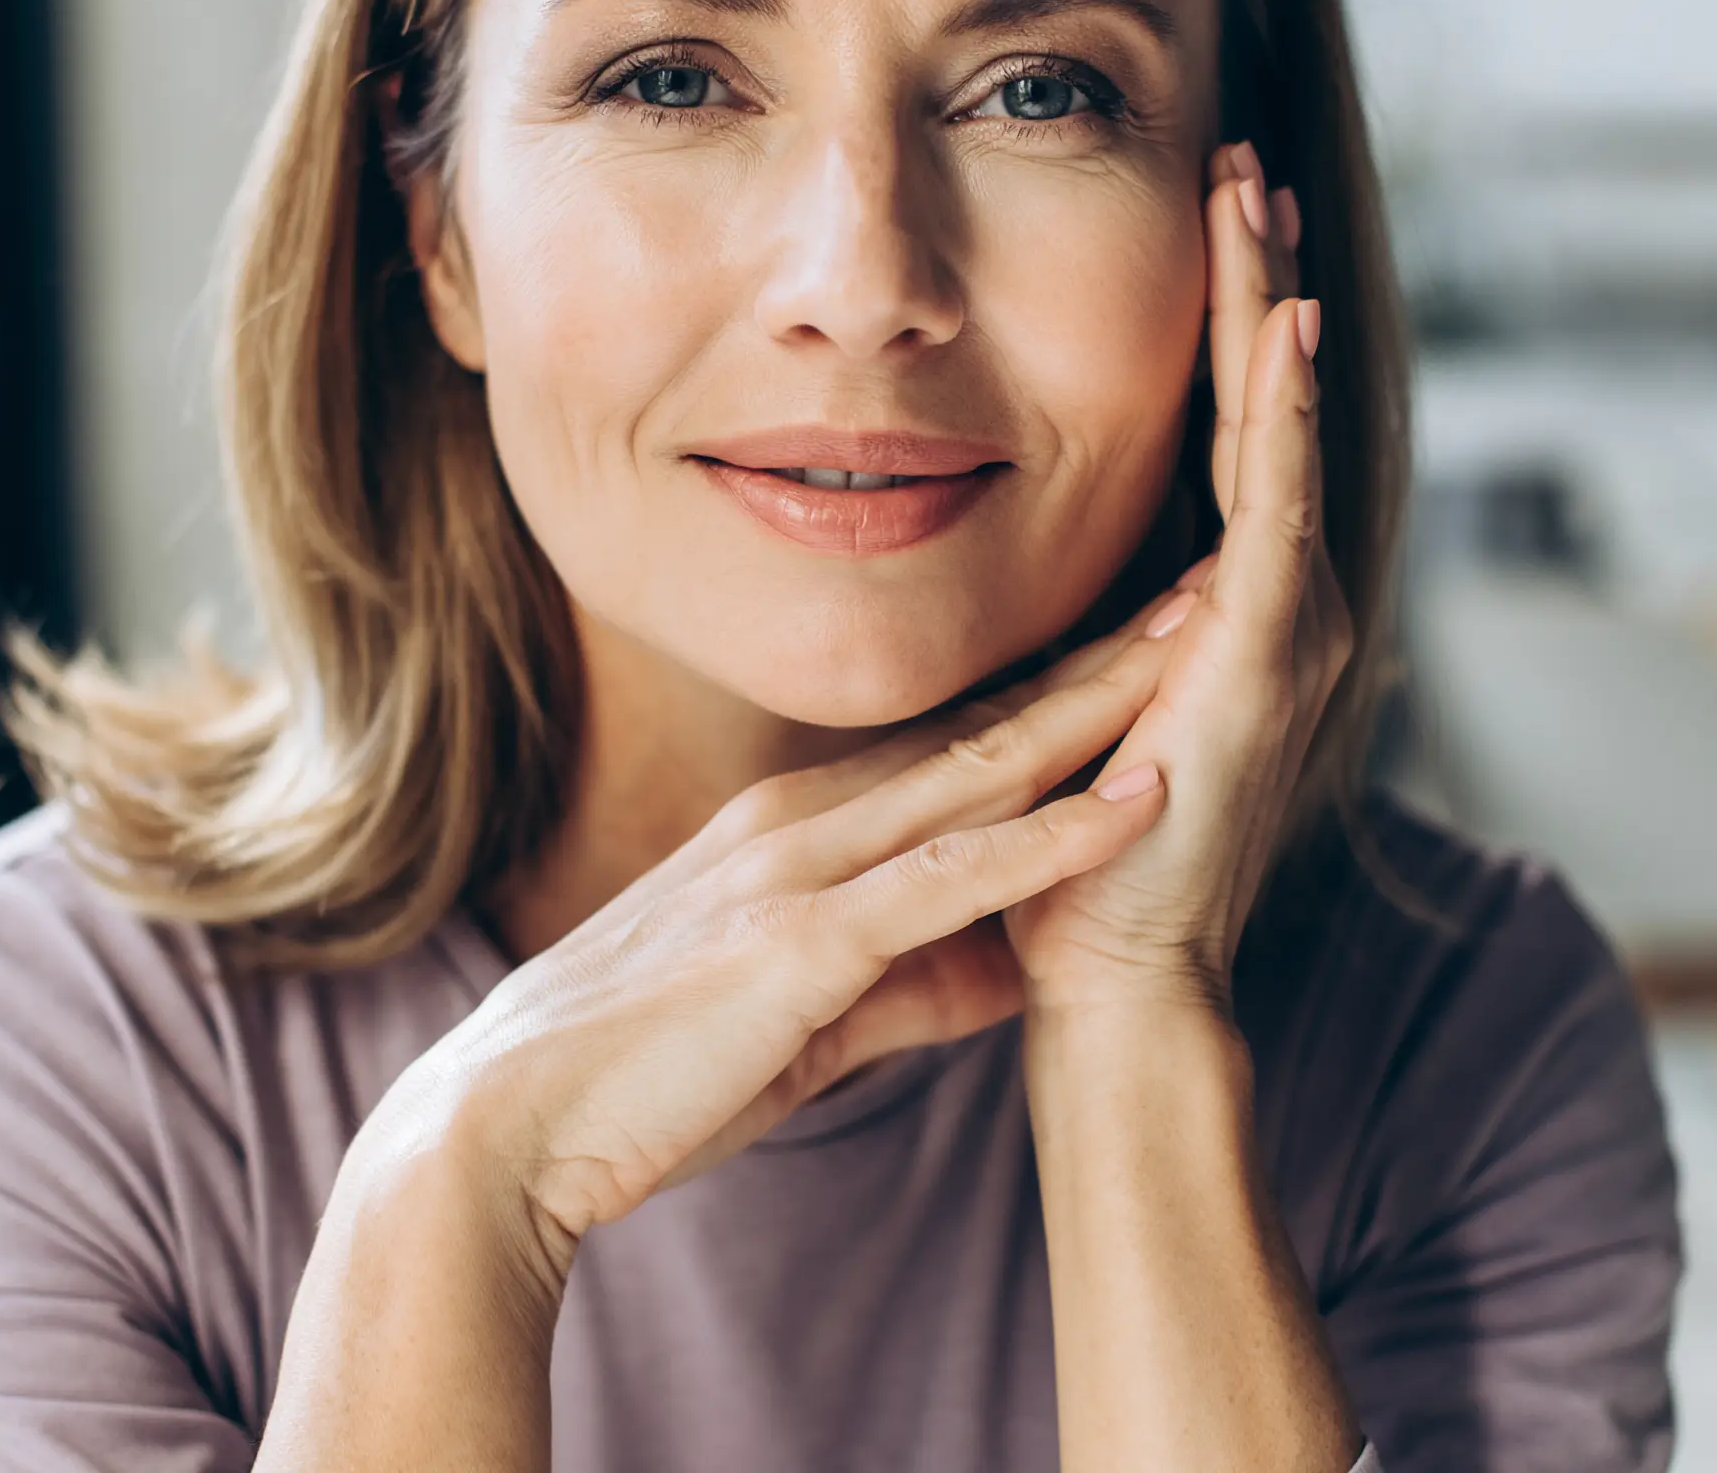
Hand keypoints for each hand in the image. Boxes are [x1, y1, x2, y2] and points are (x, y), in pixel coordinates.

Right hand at [341, 580, 1201, 1259]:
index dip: (1062, 693)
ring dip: (1097, 712)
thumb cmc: (650, 1072)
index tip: (1150, 645)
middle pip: (985, 730)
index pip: (958, 748)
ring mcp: (801, 871)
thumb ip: (914, 984)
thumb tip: (1016, 976)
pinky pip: (944, 882)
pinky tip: (1125, 809)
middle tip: (1210, 591)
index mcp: (803, 832)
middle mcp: (806, 823)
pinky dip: (1043, 845)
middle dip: (1104, 663)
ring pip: (978, 775)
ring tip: (1196, 649)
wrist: (506, 1125)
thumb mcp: (809, 1019)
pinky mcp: (798, 943)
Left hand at [1005, 140, 1353, 1012]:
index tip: (1203, 221)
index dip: (1218, 330)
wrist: (1117, 981)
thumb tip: (1068, 579)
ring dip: (1266, 313)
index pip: (1224, 440)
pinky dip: (1277, 419)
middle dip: (1253, 284)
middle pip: (1263, 413)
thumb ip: (1095, 637)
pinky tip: (1281, 330)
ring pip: (1276, 437)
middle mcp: (1274, 607)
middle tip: (1240, 166)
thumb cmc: (1082, 861)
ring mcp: (1281, 633)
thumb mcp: (1082, 713)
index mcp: (1225, 611)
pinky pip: (1271, 513)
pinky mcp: (1261, 665)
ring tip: (1256, 202)